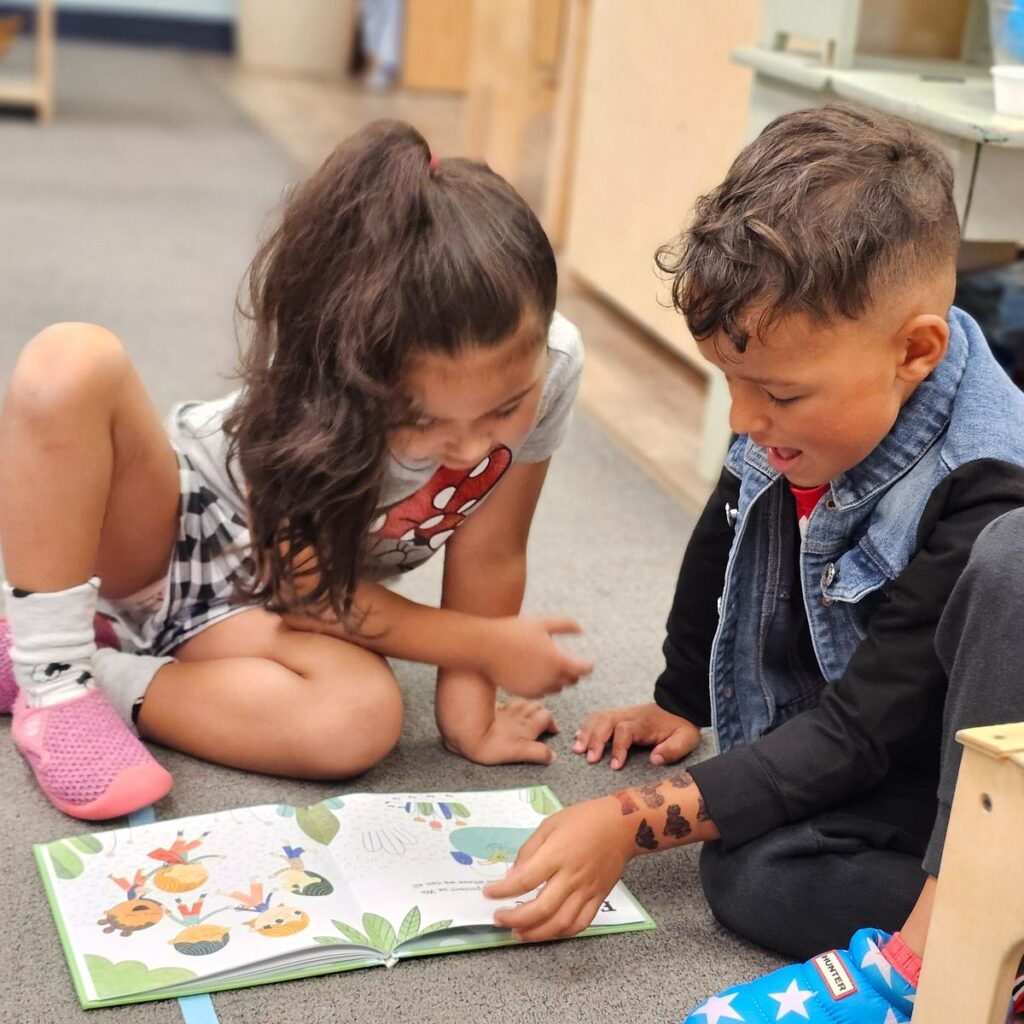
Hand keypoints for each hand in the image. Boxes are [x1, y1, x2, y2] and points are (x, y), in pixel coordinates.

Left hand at [443, 699, 559, 764]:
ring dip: (527, 705)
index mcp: (527, 725)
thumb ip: (538, 754)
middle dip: (541, 711)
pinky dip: (510, 705)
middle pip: (536, 705)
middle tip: (542, 719)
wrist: (466, 733)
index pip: (546, 717)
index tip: (554, 729)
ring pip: (522, 701)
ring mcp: (504, 710)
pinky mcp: (491, 708)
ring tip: (528, 712)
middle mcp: (518, 714)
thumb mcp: (519, 753)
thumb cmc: (490, 745)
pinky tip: (506, 710)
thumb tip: (552, 756)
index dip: (552, 722)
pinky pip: (505, 703)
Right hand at [480, 616, 593, 698]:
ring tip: (554, 669)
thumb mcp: (543, 623)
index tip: (588, 663)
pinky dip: (544, 686)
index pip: (583, 669)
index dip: (588, 665)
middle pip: (571, 681)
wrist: (486, 646)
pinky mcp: (524, 693)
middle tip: (572, 665)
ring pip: (557, 688)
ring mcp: (536, 688)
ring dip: (559, 680)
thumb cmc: (514, 631)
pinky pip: (541, 693)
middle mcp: (549, 678)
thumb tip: (581, 629)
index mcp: (558, 661)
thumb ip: (565, 625)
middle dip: (574, 673)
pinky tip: (539, 675)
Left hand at [482, 797, 634, 941]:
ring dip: (536, 933)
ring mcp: (587, 890)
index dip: (503, 890)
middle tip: (499, 918)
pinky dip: (561, 932)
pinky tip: (547, 931)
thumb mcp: (550, 824)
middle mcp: (572, 876)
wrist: (622, 826)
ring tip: (518, 933)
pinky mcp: (599, 898)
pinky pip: (580, 924)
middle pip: (542, 908)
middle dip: (516, 918)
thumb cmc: (583, 819)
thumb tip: (512, 875)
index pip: (525, 880)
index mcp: (557, 854)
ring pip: (561, 923)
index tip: (488, 893)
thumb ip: (529, 850)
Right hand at [573, 702, 700, 768]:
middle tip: (589, 758)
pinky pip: (598, 716)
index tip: (615, 765)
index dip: (618, 748)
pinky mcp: (618, 715)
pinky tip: (578, 737)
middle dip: (595, 739)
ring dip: (586, 732)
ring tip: (577, 749)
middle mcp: (629, 715)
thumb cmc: (681, 726)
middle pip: (606, 721)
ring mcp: (622, 713)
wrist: (679, 706)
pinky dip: (586, 725)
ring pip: (598, 718)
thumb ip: (673, 749)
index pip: (625, 731)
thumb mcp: (686, 738)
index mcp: (643, 722)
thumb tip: (654, 759)